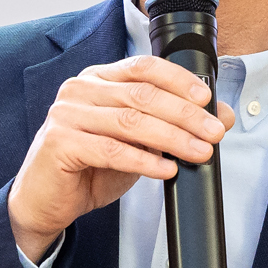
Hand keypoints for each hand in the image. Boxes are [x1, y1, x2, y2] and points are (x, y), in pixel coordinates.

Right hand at [7, 56, 233, 261]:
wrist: (47, 201)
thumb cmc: (89, 167)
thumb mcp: (137, 142)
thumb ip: (170, 125)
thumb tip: (220, 116)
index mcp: (98, 79)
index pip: (143, 67)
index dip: (179, 80)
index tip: (207, 99)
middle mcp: (80, 89)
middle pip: (142, 95)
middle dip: (185, 114)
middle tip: (213, 133)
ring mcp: (66, 114)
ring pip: (130, 121)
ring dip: (171, 138)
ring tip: (198, 152)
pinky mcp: (59, 143)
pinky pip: (111, 150)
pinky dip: (144, 161)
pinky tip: (165, 169)